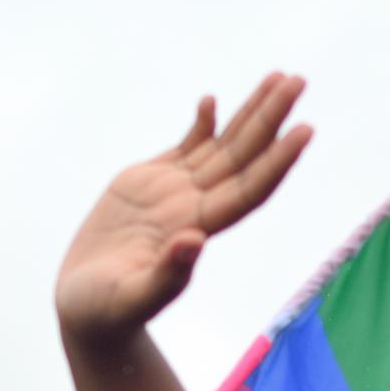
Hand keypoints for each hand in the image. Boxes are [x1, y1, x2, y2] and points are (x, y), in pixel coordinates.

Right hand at [55, 75, 312, 346]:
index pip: (248, 189)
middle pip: (244, 156)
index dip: (277, 160)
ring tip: (279, 77)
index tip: (305, 129)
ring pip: (223, 146)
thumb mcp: (130, 298)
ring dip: (251, 113)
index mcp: (196, 229)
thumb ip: (166, 274)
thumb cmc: (104, 313)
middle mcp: (194, 207)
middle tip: (298, 80)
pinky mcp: (148, 184)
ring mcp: (174, 193)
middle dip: (270, 117)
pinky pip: (185, 149)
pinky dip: (201, 125)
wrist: (85, 310)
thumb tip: (195, 241)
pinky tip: (212, 102)